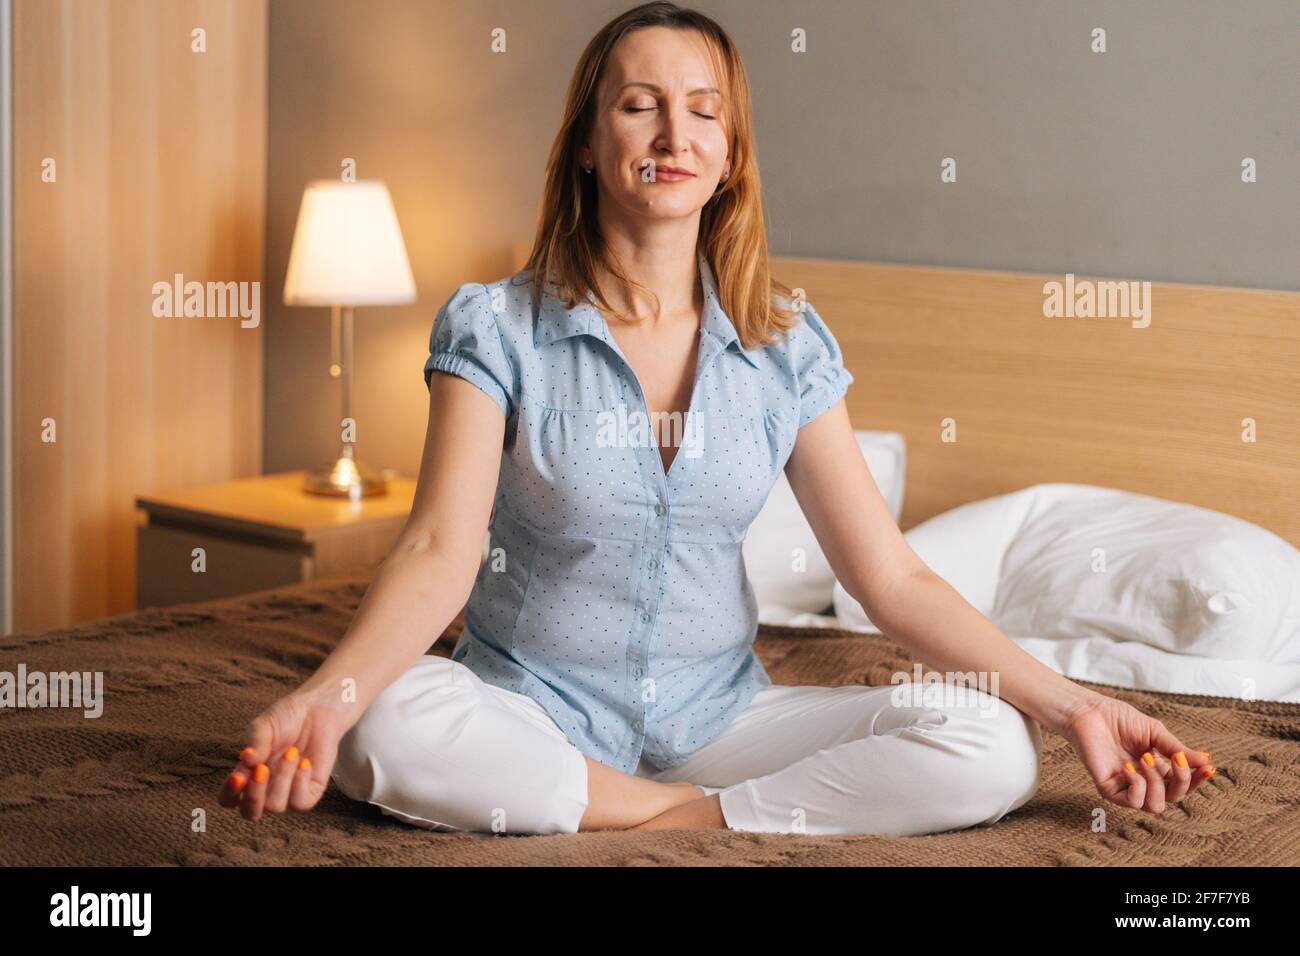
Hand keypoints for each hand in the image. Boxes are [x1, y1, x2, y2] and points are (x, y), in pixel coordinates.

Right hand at [217, 686, 354, 821]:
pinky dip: (300, 782)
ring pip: (276, 806)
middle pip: (250, 813)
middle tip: (262, 769)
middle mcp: (266, 788)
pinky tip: (305, 762)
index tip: (238, 775)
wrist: (317, 710)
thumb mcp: (264, 726)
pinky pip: (301, 803)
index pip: (229, 799)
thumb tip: (246, 760)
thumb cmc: (286, 719)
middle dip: (253, 796)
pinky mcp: (311, 790)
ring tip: (291, 752)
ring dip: (282, 778)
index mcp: (248, 775)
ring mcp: (288, 792)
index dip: (229, 794)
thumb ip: (255, 743)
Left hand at [1058, 693, 1214, 815]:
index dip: (1197, 780)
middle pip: (1174, 799)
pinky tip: (1129, 767)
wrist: (1089, 712)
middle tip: (1175, 758)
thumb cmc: (1119, 719)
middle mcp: (1143, 782)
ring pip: (1155, 806)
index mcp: (1157, 770)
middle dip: (1182, 781)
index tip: (1208, 767)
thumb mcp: (1155, 733)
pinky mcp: (1109, 789)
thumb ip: (1177, 749)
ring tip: (1145, 758)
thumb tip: (1206, 761)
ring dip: (1157, 783)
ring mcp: (1126, 788)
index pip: (1182, 786)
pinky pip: (1132, 802)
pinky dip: (1137, 786)